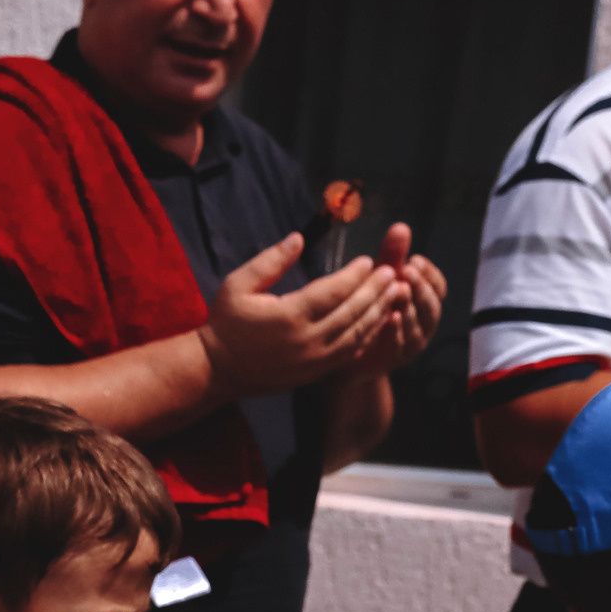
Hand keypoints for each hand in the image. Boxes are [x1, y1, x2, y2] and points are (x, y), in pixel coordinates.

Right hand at [199, 232, 404, 399]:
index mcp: (288, 316)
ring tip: (393, 293)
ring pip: (357, 333)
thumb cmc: (225, 324)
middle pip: (353, 312)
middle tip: (391, 272)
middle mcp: (306, 340)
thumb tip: (299, 238)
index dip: (354, 275)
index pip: (333, 291)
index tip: (367, 260)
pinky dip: (368, 335)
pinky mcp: (315, 373)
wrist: (216, 370)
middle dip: (375, 290)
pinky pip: (350, 352)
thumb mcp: (237, 285)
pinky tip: (378, 319)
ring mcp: (313, 360)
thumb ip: (270, 261)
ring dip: (378, 311)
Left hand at [340, 224, 444, 379]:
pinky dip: (396, 332)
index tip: (414, 260)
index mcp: (423, 303)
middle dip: (420, 286)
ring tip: (399, 291)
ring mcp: (411, 344)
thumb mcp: (379, 280)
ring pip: (419, 326)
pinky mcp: (395, 359)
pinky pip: (400, 345)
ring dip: (410, 307)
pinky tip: (389, 318)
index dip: (430, 274)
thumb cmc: (368, 311)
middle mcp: (423, 323)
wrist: (348, 353)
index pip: (438, 287)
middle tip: (407, 270)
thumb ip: (392, 256)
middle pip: (432, 305)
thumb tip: (401, 226)